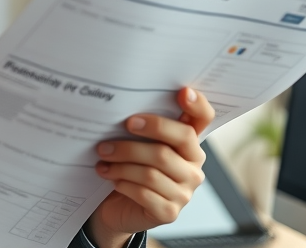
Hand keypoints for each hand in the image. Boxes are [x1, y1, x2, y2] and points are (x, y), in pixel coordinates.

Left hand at [85, 87, 214, 247]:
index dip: (197, 105)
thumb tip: (121, 107)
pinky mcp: (170, 212)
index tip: (182, 92)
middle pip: (173, 145)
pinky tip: (110, 178)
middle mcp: (193, 167)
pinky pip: (144, 193)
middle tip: (112, 134)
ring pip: (152, 171)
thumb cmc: (129, 167)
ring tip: (102, 157)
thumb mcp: (136, 143)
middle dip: (137, 139)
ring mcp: (185, 192)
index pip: (203, 119)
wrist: (118, 206)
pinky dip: (123, 183)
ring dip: (122, 163)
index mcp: (189, 143)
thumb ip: (140, 127)